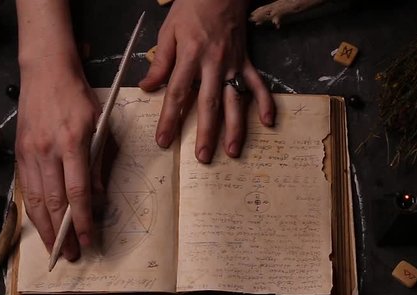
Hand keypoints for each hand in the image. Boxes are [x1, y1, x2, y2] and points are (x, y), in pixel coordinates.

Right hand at [16, 54, 100, 260]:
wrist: (45, 72)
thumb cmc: (79, 98)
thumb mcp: (100, 126)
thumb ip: (98, 164)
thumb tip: (98, 199)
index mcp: (72, 143)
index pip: (78, 192)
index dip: (83, 220)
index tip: (88, 240)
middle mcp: (47, 151)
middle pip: (53, 203)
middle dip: (62, 233)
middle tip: (69, 255)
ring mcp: (29, 153)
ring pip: (35, 200)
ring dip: (44, 229)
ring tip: (54, 248)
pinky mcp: (18, 153)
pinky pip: (25, 189)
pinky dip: (33, 211)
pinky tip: (40, 225)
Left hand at [139, 0, 273, 162]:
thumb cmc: (191, 8)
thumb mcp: (168, 31)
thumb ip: (160, 62)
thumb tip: (147, 87)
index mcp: (190, 55)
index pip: (177, 93)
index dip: (169, 118)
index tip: (164, 140)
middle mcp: (213, 63)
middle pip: (208, 103)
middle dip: (205, 132)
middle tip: (202, 157)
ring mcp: (233, 64)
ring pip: (235, 99)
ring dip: (235, 127)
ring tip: (232, 151)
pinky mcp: (246, 61)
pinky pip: (258, 84)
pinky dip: (266, 102)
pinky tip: (269, 122)